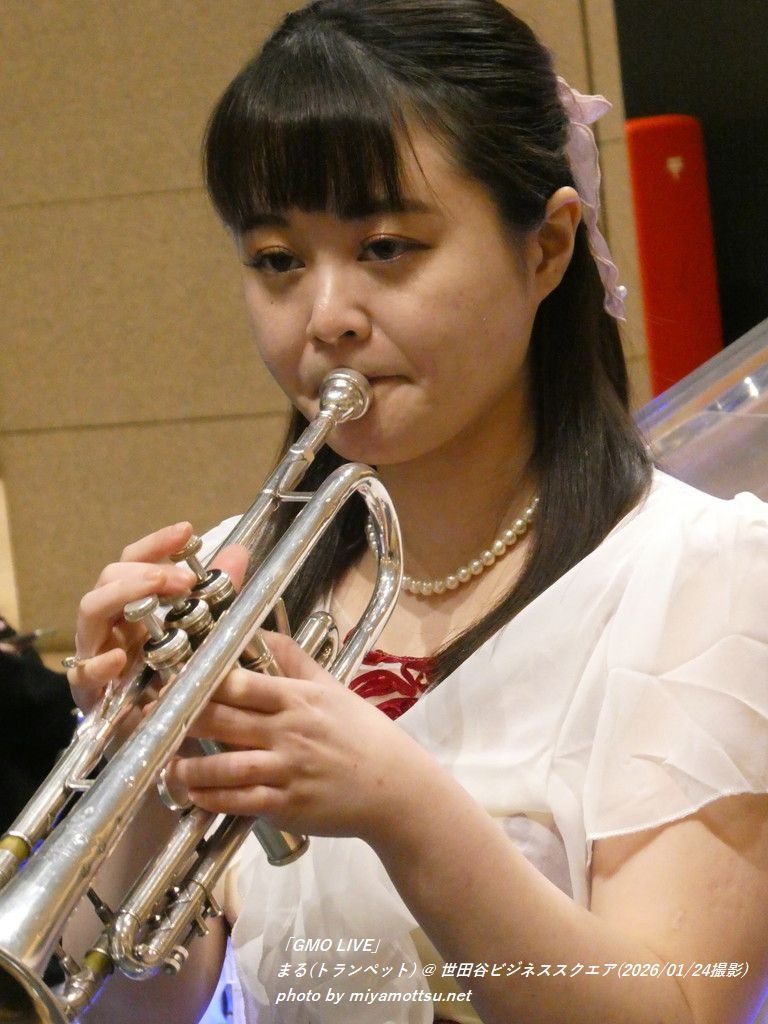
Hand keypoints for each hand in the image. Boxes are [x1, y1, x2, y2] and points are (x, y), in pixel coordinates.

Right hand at [67, 521, 248, 713]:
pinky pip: (82, 673)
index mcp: (134, 606)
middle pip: (109, 578)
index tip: (187, 531)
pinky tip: (121, 658)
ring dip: (124, 595)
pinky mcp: (89, 693)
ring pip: (90, 611)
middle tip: (184, 578)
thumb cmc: (176, 683)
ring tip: (159, 593)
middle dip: (146, 570)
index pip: (135, 561)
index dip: (158, 544)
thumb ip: (218, 594)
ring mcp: (96, 655)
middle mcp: (111, 625)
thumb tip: (240, 553)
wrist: (162, 743)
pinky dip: (100, 663)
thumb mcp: (203, 636)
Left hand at [165, 630, 428, 843]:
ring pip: (226, 766)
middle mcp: (289, 731)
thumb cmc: (360, 732)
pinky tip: (195, 796)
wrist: (392, 786)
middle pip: (222, 720)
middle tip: (148, 718)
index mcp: (296, 698)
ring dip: (189, 768)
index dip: (199, 681)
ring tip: (167, 765)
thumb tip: (262, 632)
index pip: (239, 683)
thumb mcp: (330, 687)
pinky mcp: (287, 806)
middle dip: (179, 719)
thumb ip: (293, 661)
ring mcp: (287, 770)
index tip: (170, 680)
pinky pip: (240, 802)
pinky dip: (213, 800)